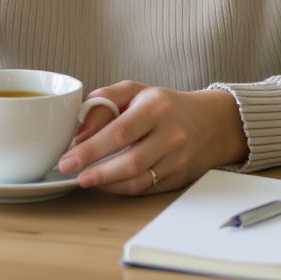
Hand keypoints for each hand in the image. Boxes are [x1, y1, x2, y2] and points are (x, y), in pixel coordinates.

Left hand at [56, 82, 248, 194]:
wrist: (211, 122)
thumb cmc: (165, 105)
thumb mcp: (135, 90)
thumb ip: (104, 101)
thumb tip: (80, 130)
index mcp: (156, 107)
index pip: (120, 131)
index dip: (91, 148)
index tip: (68, 158)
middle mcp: (171, 134)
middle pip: (130, 161)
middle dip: (96, 171)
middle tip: (72, 173)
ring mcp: (177, 160)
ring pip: (138, 180)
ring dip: (107, 184)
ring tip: (86, 179)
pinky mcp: (179, 178)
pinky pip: (146, 188)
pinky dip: (121, 189)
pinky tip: (106, 183)